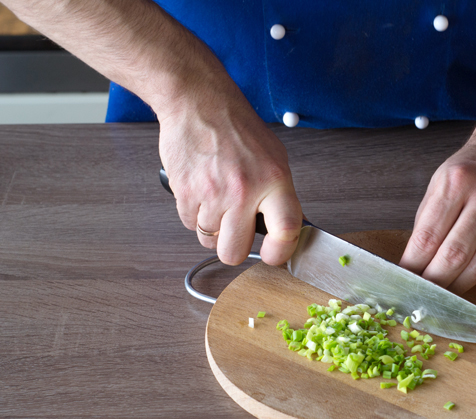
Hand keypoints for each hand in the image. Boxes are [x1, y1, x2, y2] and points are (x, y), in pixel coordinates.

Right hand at [158, 96, 302, 265]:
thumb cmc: (237, 128)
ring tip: (217, 199)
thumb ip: (280, 194)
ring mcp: (212, 193)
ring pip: (208, 240)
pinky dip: (194, 214)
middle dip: (234, 248)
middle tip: (236, 232)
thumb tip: (285, 228)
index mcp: (274, 181)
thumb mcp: (275, 158)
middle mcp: (244, 190)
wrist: (199, 103)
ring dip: (212, 227)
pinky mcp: (184, 192)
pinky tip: (201, 191)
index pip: (286, 231)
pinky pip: (188, 224)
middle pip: (234, 252)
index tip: (275, 254)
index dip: (280, 252)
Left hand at [399, 134, 475, 293]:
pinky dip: (474, 277)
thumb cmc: (469, 170)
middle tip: (419, 293)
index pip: (428, 236)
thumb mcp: (439, 184)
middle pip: (454, 254)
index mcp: (455, 183)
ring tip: (440, 294)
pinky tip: (461, 282)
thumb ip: (427, 222)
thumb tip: (413, 261)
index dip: (414, 265)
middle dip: (433, 280)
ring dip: (455, 285)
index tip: (403, 280)